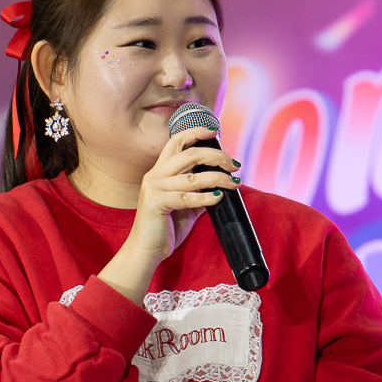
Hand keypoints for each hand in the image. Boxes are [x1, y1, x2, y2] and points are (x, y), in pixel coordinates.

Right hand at [98, 126, 238, 301]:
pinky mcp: (156, 202)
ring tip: (235, 182)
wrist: (147, 250)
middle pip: (189, 154)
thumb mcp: (187, 205)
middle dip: (216, 156)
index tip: (215, 131)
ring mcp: (154, 188)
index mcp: (160, 171)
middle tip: (234, 164)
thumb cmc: (166, 227)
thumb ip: (199, 191)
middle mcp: (155, 175)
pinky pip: (187, 197)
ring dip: (219, 178)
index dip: (195, 132)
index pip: (176, 142)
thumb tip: (223, 182)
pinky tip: (219, 197)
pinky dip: (206, 197)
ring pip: (193, 176)